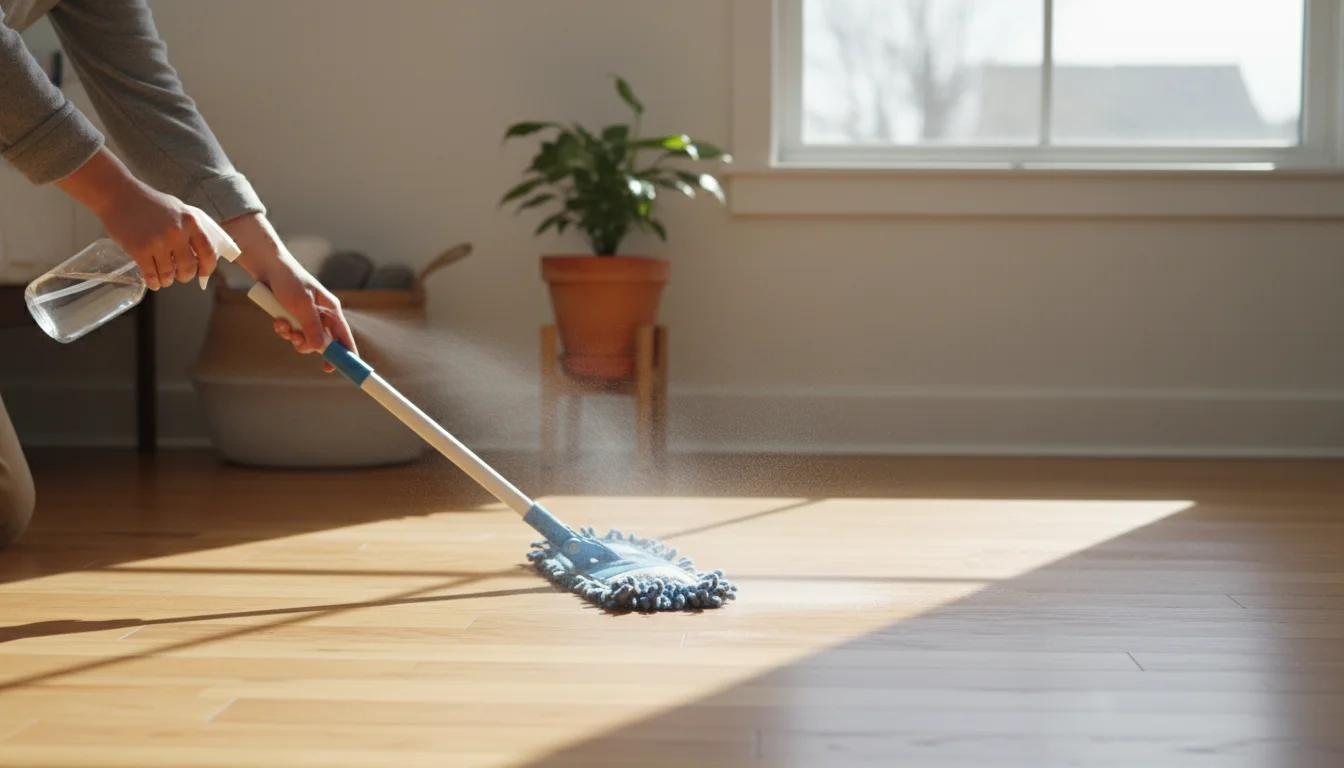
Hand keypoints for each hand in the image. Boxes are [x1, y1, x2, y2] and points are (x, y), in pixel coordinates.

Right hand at [56, 148, 226, 289]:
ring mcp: (158, 242)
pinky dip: (153, 282)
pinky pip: (151, 275)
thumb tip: (202, 253)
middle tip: (179, 276)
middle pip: (188, 268)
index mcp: (191, 223)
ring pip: (169, 274)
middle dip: (184, 276)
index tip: (203, 274)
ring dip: (167, 280)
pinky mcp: (139, 250)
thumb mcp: (179, 209)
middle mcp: (176, 233)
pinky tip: (153, 282)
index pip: (208, 253)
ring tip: (164, 278)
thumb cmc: (150, 202)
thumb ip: (192, 228)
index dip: (207, 268)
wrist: (119, 195)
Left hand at [222, 213, 358, 372]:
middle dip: (307, 344)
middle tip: (296, 341)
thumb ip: (311, 326)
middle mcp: (321, 315)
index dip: (346, 354)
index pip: (344, 336)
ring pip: (304, 340)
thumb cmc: (289, 280)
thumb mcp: (302, 304)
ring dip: (292, 336)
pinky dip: (284, 329)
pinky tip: (277, 320)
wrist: (267, 267)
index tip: (343, 368)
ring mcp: (306, 317)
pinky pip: (291, 333)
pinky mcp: (293, 317)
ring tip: (282, 324)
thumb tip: (319, 349)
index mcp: (331, 309)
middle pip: (322, 343)